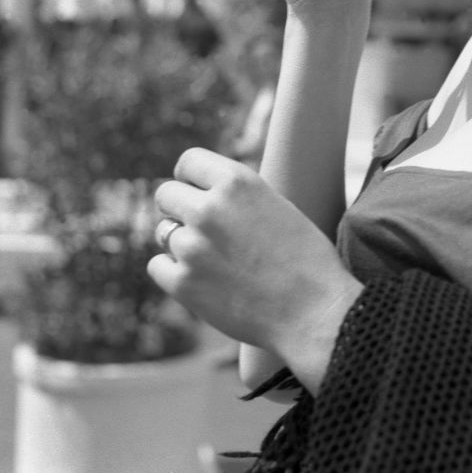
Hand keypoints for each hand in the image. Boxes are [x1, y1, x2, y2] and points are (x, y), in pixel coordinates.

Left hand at [147, 148, 362, 391]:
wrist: (313, 312)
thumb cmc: (304, 258)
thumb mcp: (275, 205)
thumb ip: (235, 195)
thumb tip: (198, 192)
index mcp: (238, 181)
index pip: (188, 161)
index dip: (190, 177)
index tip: (196, 191)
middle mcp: (210, 208)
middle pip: (166, 194)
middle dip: (179, 208)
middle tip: (202, 229)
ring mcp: (193, 246)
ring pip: (163, 232)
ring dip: (181, 242)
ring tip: (216, 260)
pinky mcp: (183, 283)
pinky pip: (158, 266)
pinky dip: (175, 273)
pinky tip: (204, 280)